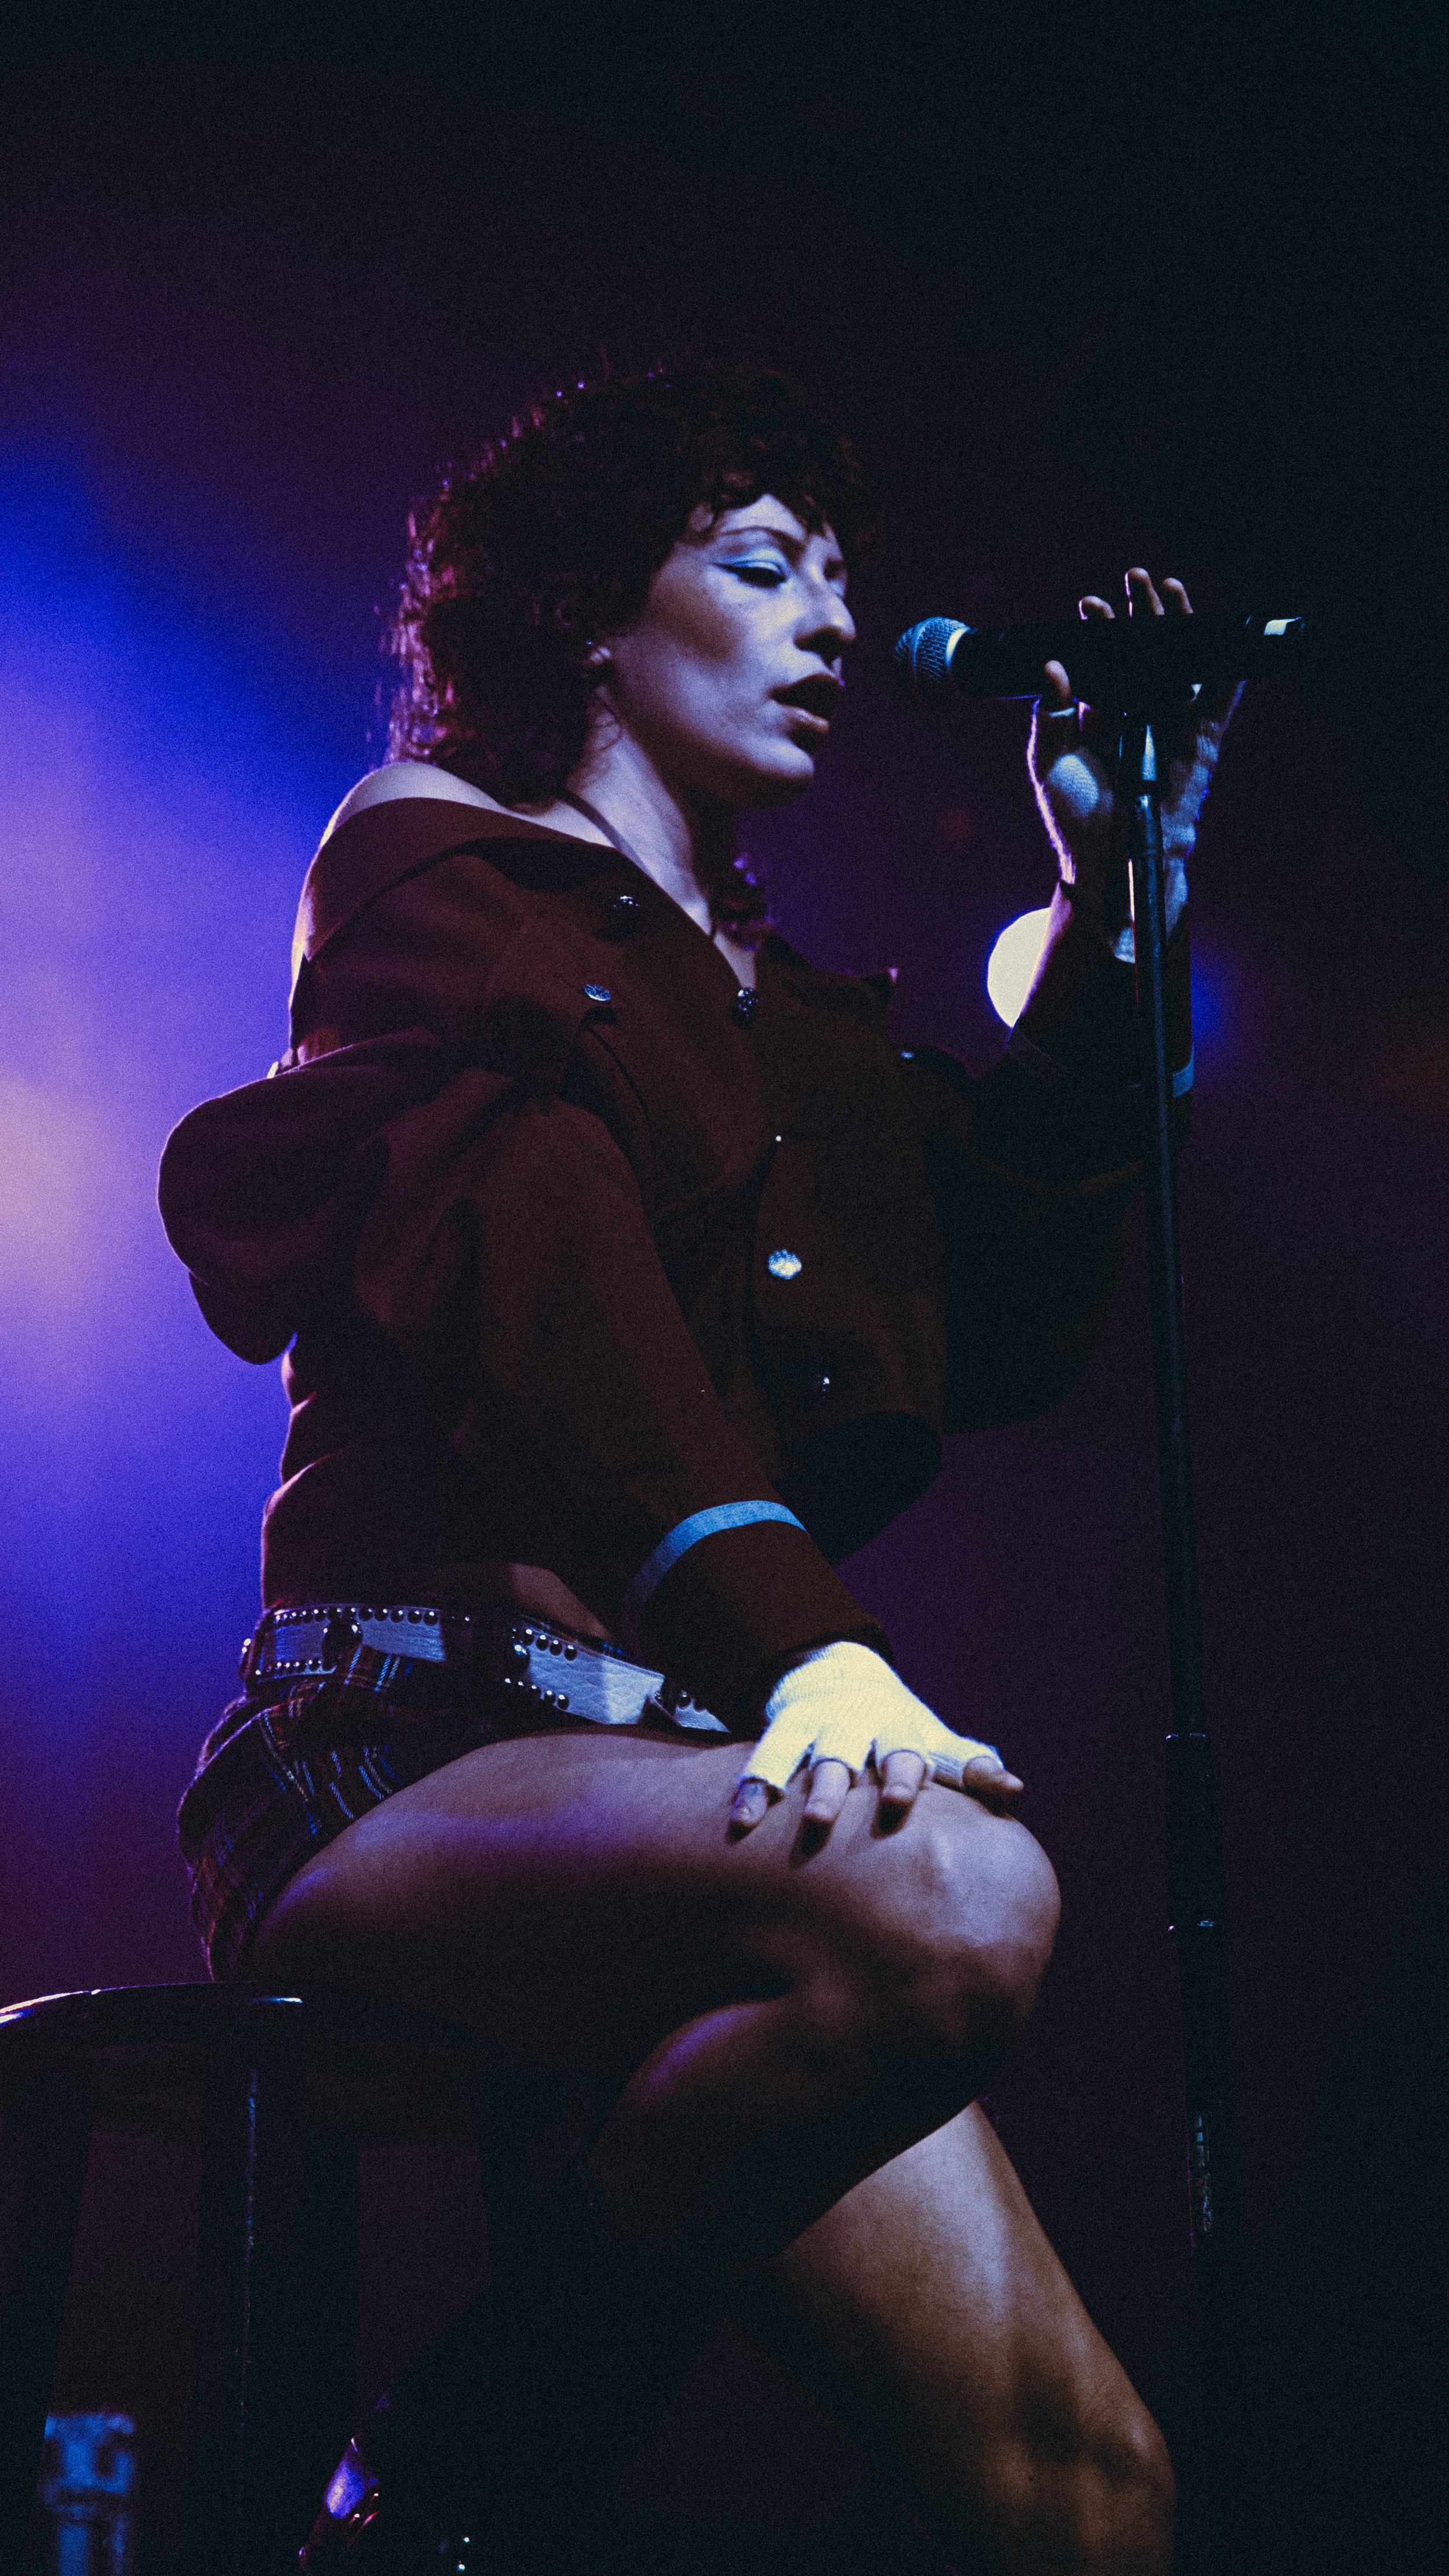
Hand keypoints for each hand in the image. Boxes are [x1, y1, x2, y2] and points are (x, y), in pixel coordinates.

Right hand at [728, 1641, 1023, 1835]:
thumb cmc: (899, 1730)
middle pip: (855, 1753)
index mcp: (904, 1731)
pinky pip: (765, 1758)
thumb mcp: (936, 1742)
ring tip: (792, 1823)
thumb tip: (1016, 1793)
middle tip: (844, 1814)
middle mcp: (862, 1724)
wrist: (838, 1674)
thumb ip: (972, 1767)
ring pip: (809, 1754)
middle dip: (847, 1782)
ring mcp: (821, 1724)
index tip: (902, 1803)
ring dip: (801, 1785)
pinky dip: (752, 1789)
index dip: (906, 1776)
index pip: (911, 1753)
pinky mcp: (785, 1727)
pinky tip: (741, 1823)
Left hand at [1028, 568, 1241, 953]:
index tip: (1089, 604)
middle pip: (1146, 653)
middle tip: (1134, 577)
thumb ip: (1049, 719)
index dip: (1101, 631)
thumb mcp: (1050, 766)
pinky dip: (1226, 670)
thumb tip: (1053, 668)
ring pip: (1181, 667)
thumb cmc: (1076, 820)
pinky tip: (1226, 637)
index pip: (1106, 661)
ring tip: (1170, 589)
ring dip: (1180, 627)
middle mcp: (1140, 714)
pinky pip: (1218, 702)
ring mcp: (1172, 727)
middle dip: (1142, 614)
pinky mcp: (1201, 745)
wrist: (1110, 865)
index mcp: (1103, 714)